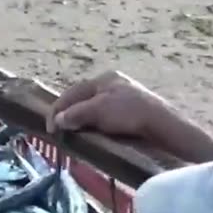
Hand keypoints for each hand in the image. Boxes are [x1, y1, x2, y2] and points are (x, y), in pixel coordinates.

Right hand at [47, 70, 172, 137]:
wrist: (161, 123)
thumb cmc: (128, 113)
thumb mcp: (98, 111)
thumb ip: (76, 113)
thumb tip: (58, 119)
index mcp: (103, 79)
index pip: (72, 92)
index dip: (58, 109)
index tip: (51, 129)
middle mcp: (113, 83)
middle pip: (83, 98)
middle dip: (69, 113)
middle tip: (60, 130)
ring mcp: (124, 96)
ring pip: (95, 107)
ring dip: (82, 119)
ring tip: (75, 133)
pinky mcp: (133, 110)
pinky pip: (107, 114)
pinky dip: (96, 123)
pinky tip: (96, 133)